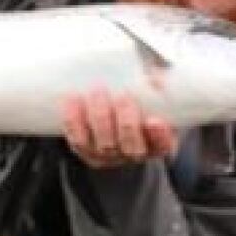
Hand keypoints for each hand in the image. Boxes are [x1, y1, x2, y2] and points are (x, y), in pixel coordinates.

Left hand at [61, 88, 176, 168]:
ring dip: (100, 118)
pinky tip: (72, 99)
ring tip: (98, 91)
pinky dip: (74, 121)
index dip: (159, 135)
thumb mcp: (156, 89)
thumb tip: (155, 79)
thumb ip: (158, 81)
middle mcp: (136, 154)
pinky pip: (78, 140)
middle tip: (123, 95)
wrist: (113, 108)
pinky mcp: (87, 152)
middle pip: (131, 147)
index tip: (154, 120)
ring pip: (103, 145)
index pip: (163, 145)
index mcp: (160, 141)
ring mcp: (110, 156)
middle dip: (126, 123)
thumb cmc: (142, 97)